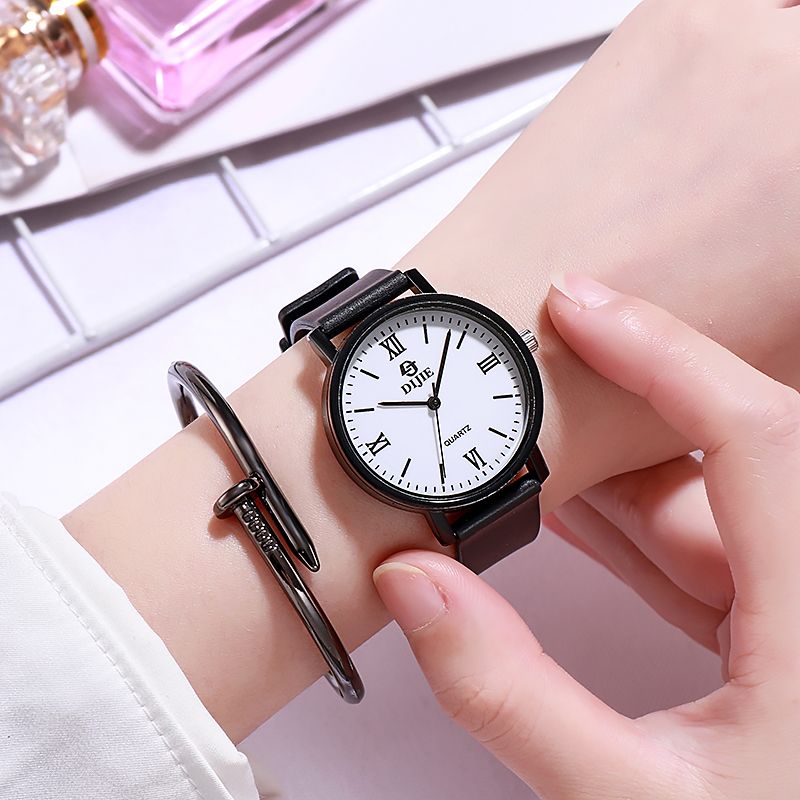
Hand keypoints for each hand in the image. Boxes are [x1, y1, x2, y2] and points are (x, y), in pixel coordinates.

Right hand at [374, 275, 799, 798]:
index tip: (583, 306)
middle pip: (731, 451)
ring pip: (716, 504)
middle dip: (624, 405)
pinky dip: (642, 532)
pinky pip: (716, 555)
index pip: (752, 429)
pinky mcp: (785, 646)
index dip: (660, 351)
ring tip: (537, 444)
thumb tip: (421, 591)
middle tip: (542, 372)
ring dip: (622, 476)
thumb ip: (511, 694)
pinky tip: (579, 520)